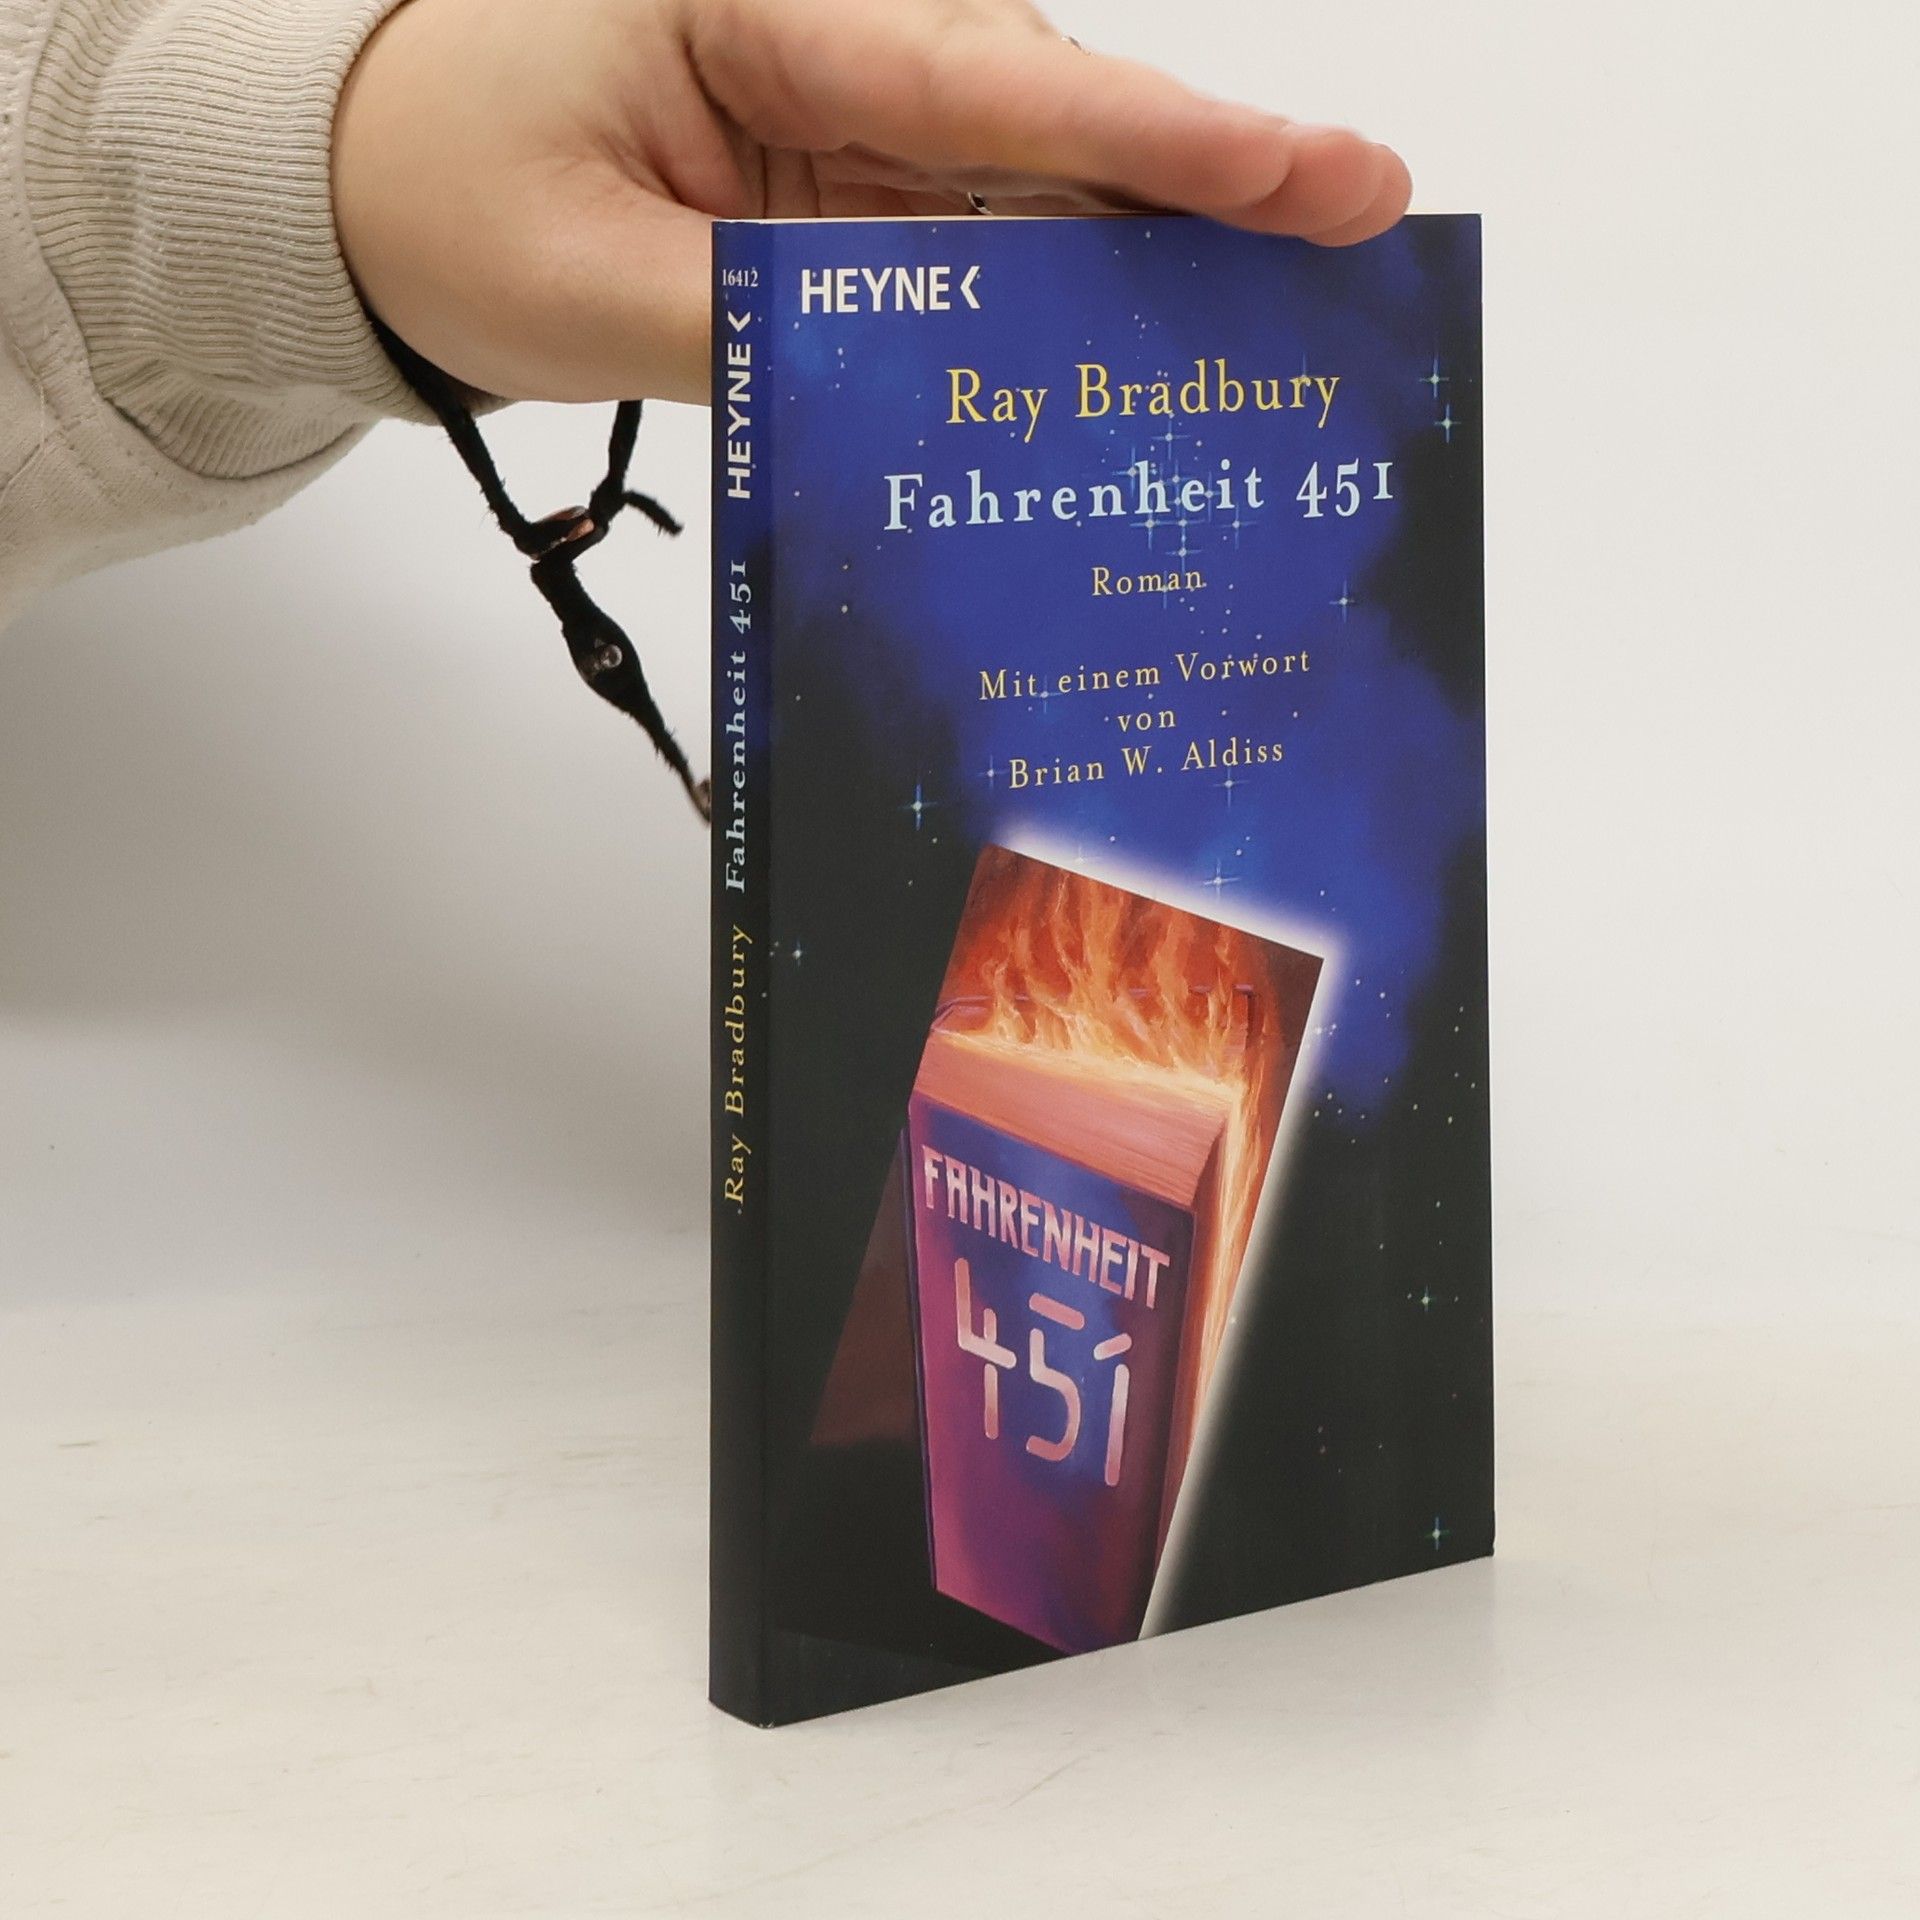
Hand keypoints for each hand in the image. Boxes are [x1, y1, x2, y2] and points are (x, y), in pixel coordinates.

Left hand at [333, 0, 1411, 404]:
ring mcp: (845, 105)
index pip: (989, 84)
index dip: (1159, 142)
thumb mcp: (591, 287)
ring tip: (1281, 320)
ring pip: (1035, 177)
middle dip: (1203, 181)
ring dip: (1146, 253)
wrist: (369, 185)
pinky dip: (1054, 295)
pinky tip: (1135, 353)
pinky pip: (977, 233)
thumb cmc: (444, 193)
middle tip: (1364, 224)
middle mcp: (830, 34)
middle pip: (1050, 116)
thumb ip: (780, 337)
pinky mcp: (845, 175)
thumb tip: (947, 394)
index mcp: (760, 6)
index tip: (1310, 173)